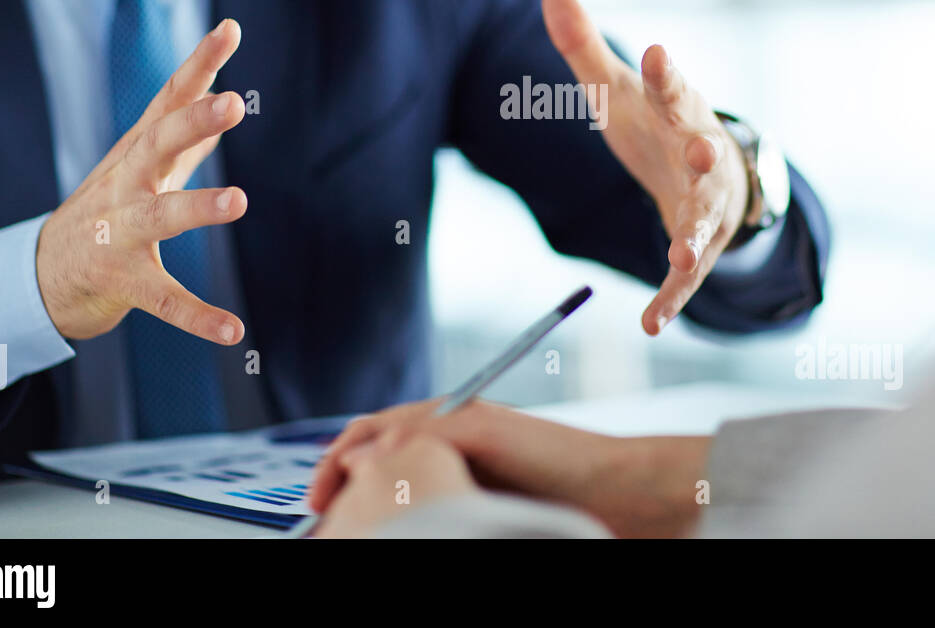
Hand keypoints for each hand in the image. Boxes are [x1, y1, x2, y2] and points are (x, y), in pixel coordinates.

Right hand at [34, 19, 248, 344]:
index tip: (230, 29)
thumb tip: (220, 85)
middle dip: (193, 121)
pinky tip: (233, 331)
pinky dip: (198, 317)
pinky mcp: (122, 282)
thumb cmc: (107, 208)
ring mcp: (120, 233)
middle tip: (233, 102)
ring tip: (239, 200)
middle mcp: (127, 185)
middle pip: (158, 143)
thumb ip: (184, 129)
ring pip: (160, 215)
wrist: (43, 274)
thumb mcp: (141, 163)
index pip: (169, 99)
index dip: (200, 63)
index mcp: (138, 154)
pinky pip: (165, 300)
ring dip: (198, 207)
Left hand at [309, 398, 711, 538]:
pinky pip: (420, 431)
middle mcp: (456, 420)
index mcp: (456, 438)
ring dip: (350, 459)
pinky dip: (389, 452)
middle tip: (314, 505)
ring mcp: (468, 419)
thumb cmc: (565, 504)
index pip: (382, 442)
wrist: (620, 488)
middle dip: (334, 467)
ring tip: (327, 496)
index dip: (344, 470)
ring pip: (386, 428)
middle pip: (372, 431)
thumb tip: (392, 517)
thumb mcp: (486, 504)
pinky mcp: (482, 424)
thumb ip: (445, 498)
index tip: (323, 506)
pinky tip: (370, 477)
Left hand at [542, 0, 749, 333]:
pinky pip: (687, 278)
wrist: (715, 177)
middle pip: (704, 151)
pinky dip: (670, 300)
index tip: (655, 54)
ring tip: (682, 255)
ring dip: (695, 236)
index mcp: (677, 110)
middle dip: (706, 152)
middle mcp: (700, 154)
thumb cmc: (656, 125)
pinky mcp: (701, 247)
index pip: (671, 87)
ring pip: (705, 219)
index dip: (664, 73)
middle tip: (705, 150)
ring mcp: (706, 204)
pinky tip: (650, 325)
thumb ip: (583, 47)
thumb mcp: (615, 89)